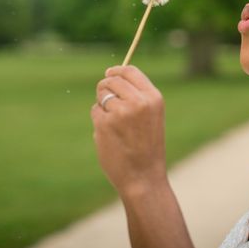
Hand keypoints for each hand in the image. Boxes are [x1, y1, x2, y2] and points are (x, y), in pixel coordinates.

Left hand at [91, 65, 166, 196]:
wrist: (143, 177)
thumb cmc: (147, 146)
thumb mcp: (151, 115)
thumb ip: (137, 95)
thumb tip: (112, 76)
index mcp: (153, 98)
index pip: (130, 71)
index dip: (117, 70)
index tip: (109, 73)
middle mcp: (138, 102)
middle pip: (112, 80)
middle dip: (106, 89)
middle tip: (109, 104)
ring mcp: (120, 112)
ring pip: (102, 95)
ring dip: (103, 105)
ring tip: (115, 124)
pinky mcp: (104, 123)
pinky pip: (95, 111)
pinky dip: (99, 120)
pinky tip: (110, 135)